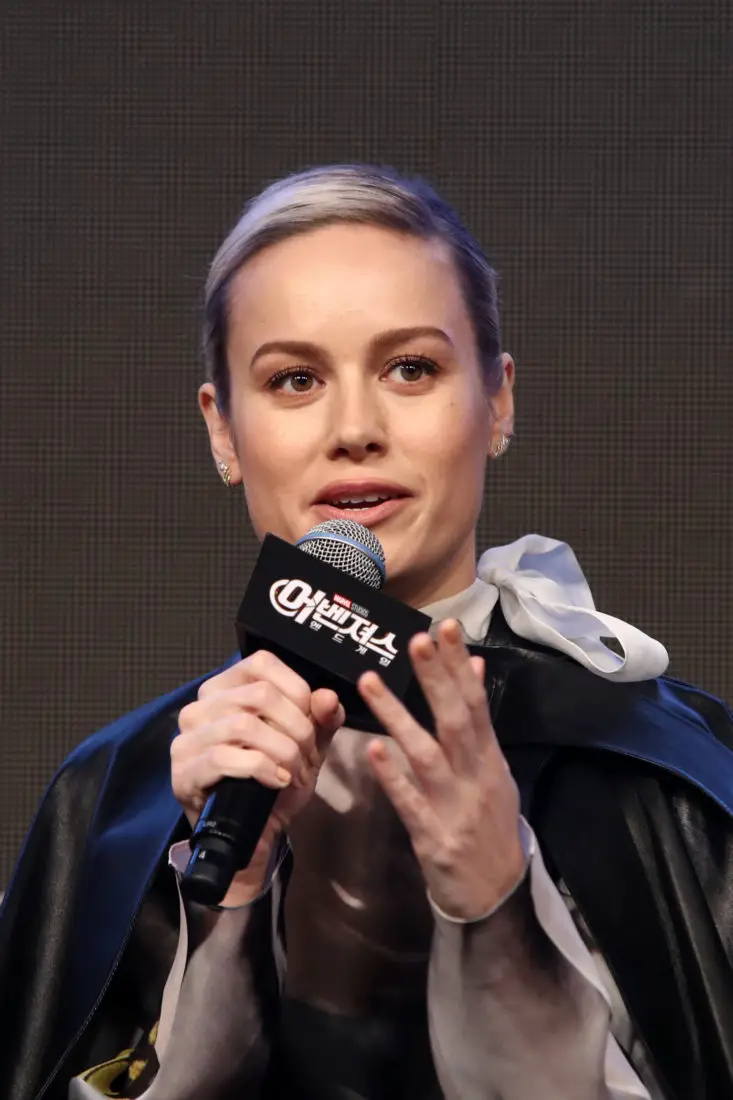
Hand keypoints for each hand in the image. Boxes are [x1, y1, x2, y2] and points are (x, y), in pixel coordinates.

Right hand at [173, 651, 344, 904]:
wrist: (256, 836)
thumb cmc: (276, 782)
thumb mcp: (309, 745)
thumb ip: (322, 718)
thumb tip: (327, 697)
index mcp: (227, 688)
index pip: (262, 663)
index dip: (297, 691)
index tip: (312, 723)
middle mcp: (200, 706)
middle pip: (259, 695)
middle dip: (296, 728)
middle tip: (308, 757)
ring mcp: (186, 739)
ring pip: (243, 725)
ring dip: (282, 752)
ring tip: (294, 773)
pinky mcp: (183, 773)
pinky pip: (223, 758)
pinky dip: (261, 769)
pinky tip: (276, 782)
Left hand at [358, 619, 525, 920]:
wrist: (497, 896)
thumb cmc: (489, 825)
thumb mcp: (494, 770)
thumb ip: (480, 722)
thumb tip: (473, 668)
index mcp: (489, 759)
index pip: (475, 702)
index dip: (459, 664)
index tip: (445, 626)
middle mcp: (475, 777)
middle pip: (455, 720)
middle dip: (436, 678)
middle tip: (416, 639)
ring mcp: (455, 808)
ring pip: (427, 755)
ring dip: (399, 716)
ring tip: (370, 680)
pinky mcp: (434, 838)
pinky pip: (411, 803)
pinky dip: (393, 776)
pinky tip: (374, 749)